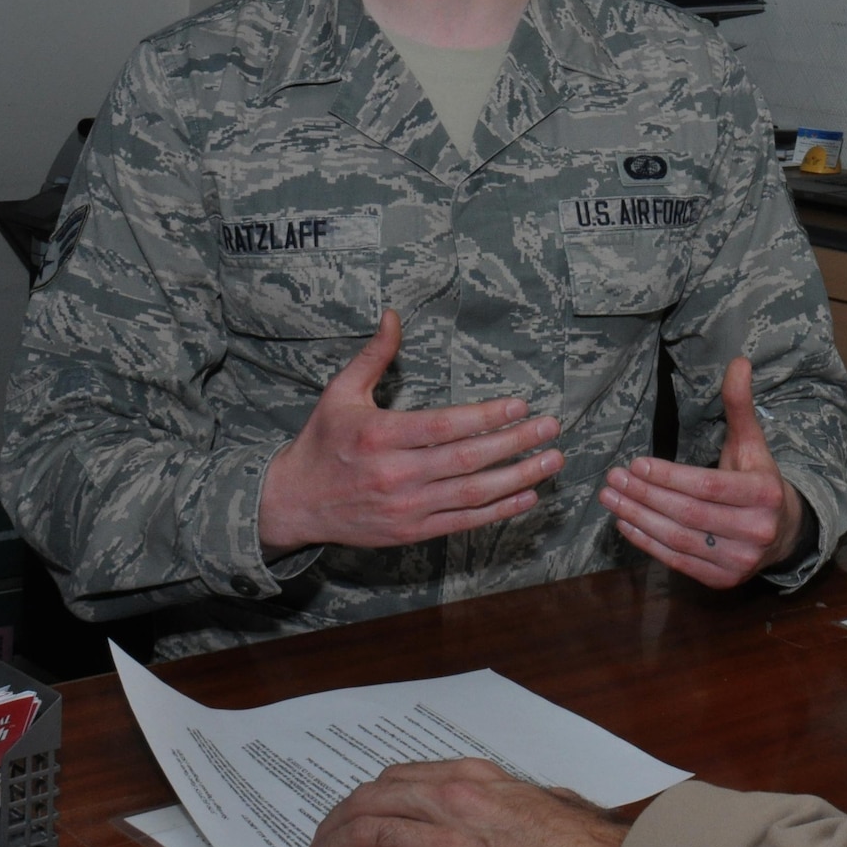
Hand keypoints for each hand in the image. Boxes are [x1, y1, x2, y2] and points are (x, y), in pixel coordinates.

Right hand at [259, 310, 562, 551]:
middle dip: (515, 443)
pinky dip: (499, 510)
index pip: (444, 426)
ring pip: (473, 493)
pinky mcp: (412, 531)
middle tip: (550, 427)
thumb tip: (393, 315)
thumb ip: (373, 356)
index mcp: (380, 435)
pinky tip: (527, 495)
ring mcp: (406, 507)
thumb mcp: (340, 393)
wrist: (294, 503)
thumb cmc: (322, 442)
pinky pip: (464, 521)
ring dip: (519, 476)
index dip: (486, 417)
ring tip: (552, 459)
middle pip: (467, 459)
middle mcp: (396, 473)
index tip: (520, 404)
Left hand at [288, 759, 624, 846]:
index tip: (348, 809)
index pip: (399, 776)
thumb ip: (504, 793)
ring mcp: (450, 845)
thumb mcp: (538, 796)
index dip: (363, 794)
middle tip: (315, 838)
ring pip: (369, 834)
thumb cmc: (578, 840)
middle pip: (373, 799)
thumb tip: (491, 799)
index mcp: (475, 777)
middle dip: (334, 820)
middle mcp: (456, 801)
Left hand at [599, 357, 806, 586]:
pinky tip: (625, 523)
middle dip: (645, 495)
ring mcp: (739, 560)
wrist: (784, 533)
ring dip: (639, 518)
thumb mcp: (752, 443)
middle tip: (614, 478)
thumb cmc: (758, 480)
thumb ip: (740, 405)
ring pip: (679, 539)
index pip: (707, 486)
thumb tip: (737, 361)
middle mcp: (756, 530)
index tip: (636, 463)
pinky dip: (647, 543)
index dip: (669, 476)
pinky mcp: (723, 579)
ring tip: (611, 497)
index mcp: (764, 493)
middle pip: (689, 513)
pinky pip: (678, 560)